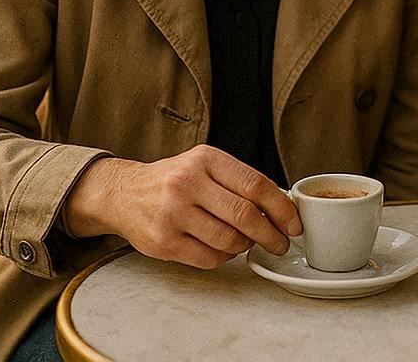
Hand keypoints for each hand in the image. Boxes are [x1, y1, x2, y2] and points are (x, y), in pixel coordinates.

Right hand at [63, 145, 301, 268]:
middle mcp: (188, 183)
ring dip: (246, 246)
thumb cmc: (175, 178)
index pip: (256, 184)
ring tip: (248, 242)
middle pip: (245, 215)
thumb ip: (238, 181)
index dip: (281, 207)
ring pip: (228, 239)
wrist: (123, 192)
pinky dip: (224, 257)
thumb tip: (281, 206)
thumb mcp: (205, 164)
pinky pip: (208, 258)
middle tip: (282, 243)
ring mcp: (173, 214)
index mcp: (206, 159)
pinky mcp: (162, 242)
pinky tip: (225, 250)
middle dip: (271, 233)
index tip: (294, 222)